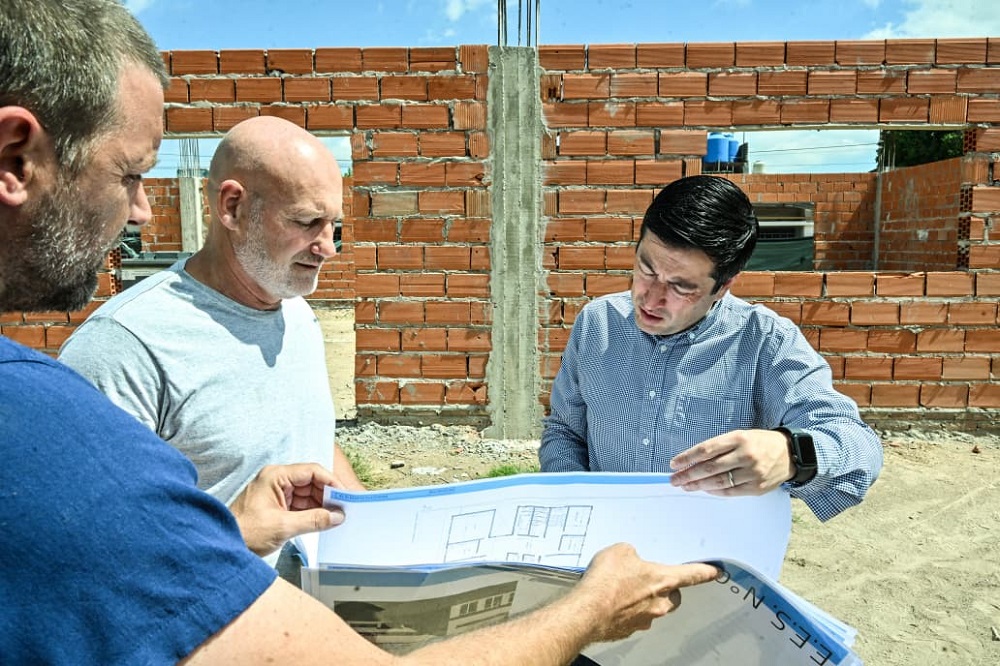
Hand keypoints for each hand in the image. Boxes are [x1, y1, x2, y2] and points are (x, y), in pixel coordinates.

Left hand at [230, 463, 345, 556]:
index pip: (312, 471)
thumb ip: (314, 520)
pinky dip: (312, 512)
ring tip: (335, 517)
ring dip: (321, 505)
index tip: (344, 495)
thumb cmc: (243, 532)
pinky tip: (322, 521)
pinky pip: (300, 505)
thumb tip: (336, 516)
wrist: (222, 548)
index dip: (331, 482)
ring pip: (307, 494)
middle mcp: (276, 480)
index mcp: (275, 476)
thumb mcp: (283, 527)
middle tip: (343, 509)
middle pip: (311, 482)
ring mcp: (276, 493)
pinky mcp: (276, 506)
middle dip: (327, 495)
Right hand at [575, 543, 718, 641]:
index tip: (715, 572)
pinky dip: (627, 610)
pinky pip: (635, 617)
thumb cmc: (604, 584)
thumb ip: (632, 552)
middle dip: (663, 587)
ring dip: (643, 599)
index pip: (692, 575)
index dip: (705, 572)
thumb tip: (631, 558)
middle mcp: (659, 603)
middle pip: (672, 595)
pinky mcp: (630, 629)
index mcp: (662, 580)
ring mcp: (646, 619)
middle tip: (644, 577)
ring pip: (653, 607)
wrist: (586, 613)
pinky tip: (612, 601)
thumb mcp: (619, 551)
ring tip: (620, 589)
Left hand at [668, 429, 793, 495]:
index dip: (688, 457)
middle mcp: (745, 455)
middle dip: (688, 474)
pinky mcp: (757, 487)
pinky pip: (730, 492)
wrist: (790, 453)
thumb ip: (719, 447)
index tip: (674, 463)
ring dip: (698, 485)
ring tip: (686, 486)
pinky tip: (704, 489)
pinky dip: (715, 491)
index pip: (706, 449)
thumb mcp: (740, 436)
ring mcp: (752, 473)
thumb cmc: (759, 443)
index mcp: (739, 438)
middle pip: (709, 468)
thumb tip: (693, 461)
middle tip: (674, 479)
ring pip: (718, 482)